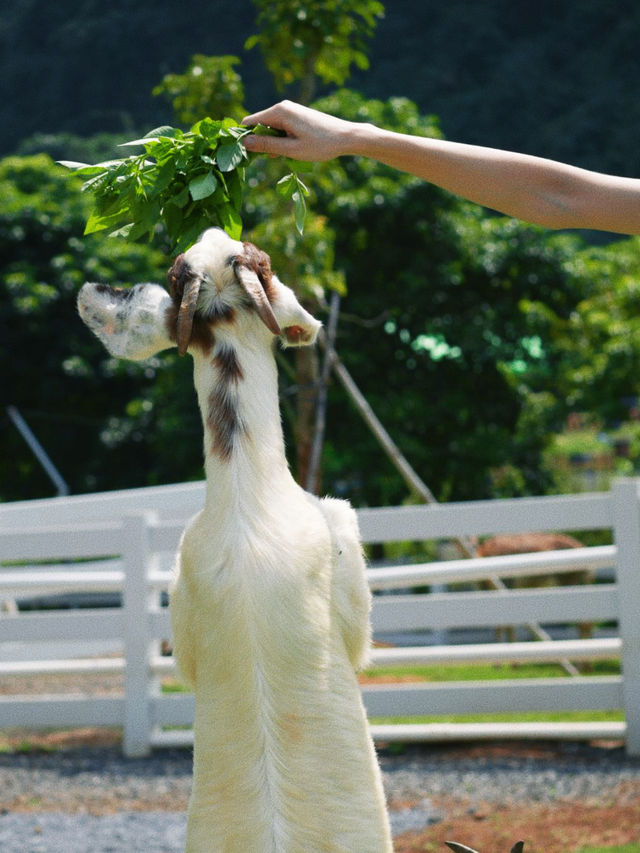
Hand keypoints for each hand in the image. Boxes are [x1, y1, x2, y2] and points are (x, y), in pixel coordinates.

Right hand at [241, 101, 357, 161]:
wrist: (346, 137)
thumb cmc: (320, 145)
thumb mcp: (291, 149)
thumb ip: (266, 145)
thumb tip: (244, 143)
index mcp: (279, 111)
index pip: (249, 122)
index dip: (245, 139)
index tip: (247, 156)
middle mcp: (282, 106)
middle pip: (259, 125)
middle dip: (260, 142)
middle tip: (274, 159)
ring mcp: (290, 109)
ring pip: (270, 128)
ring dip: (273, 143)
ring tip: (287, 155)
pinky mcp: (297, 115)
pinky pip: (280, 127)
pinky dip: (282, 139)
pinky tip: (292, 149)